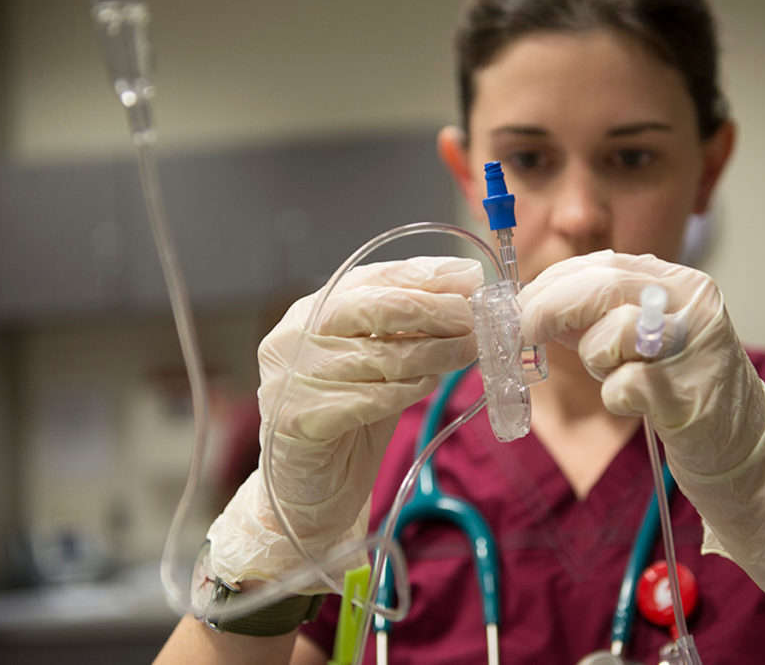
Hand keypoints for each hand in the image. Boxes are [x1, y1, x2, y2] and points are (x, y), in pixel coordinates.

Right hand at [207, 256, 482, 591]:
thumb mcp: (379, 361)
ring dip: (435, 352)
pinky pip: (369, 398)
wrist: (308, 490)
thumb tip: (464, 287)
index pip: (372, 278)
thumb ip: (408, 328)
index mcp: (310, 311)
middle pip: (374, 307)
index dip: (424, 274)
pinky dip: (407, 390)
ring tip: (468, 352)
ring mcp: (290, 377)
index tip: (470, 276)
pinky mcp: (298, 419)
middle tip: (475, 317)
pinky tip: (428, 385)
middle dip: (434, 309)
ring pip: (380, 354)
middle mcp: (292, 336)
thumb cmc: (350, 416)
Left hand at [518, 250, 764, 604]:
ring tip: (626, 377)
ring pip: (607, 337)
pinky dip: (617, 398)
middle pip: (600, 288)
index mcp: (680, 283)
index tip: (520, 304)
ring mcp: (695, 346)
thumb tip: (535, 305)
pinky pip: (619, 387)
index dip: (552, 283)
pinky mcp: (688, 393)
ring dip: (596, 364)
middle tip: (522, 332)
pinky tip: (644, 406)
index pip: (603, 264)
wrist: (746, 451)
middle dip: (547, 309)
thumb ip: (601, 314)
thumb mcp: (646, 337)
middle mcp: (693, 304)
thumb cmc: (686, 391)